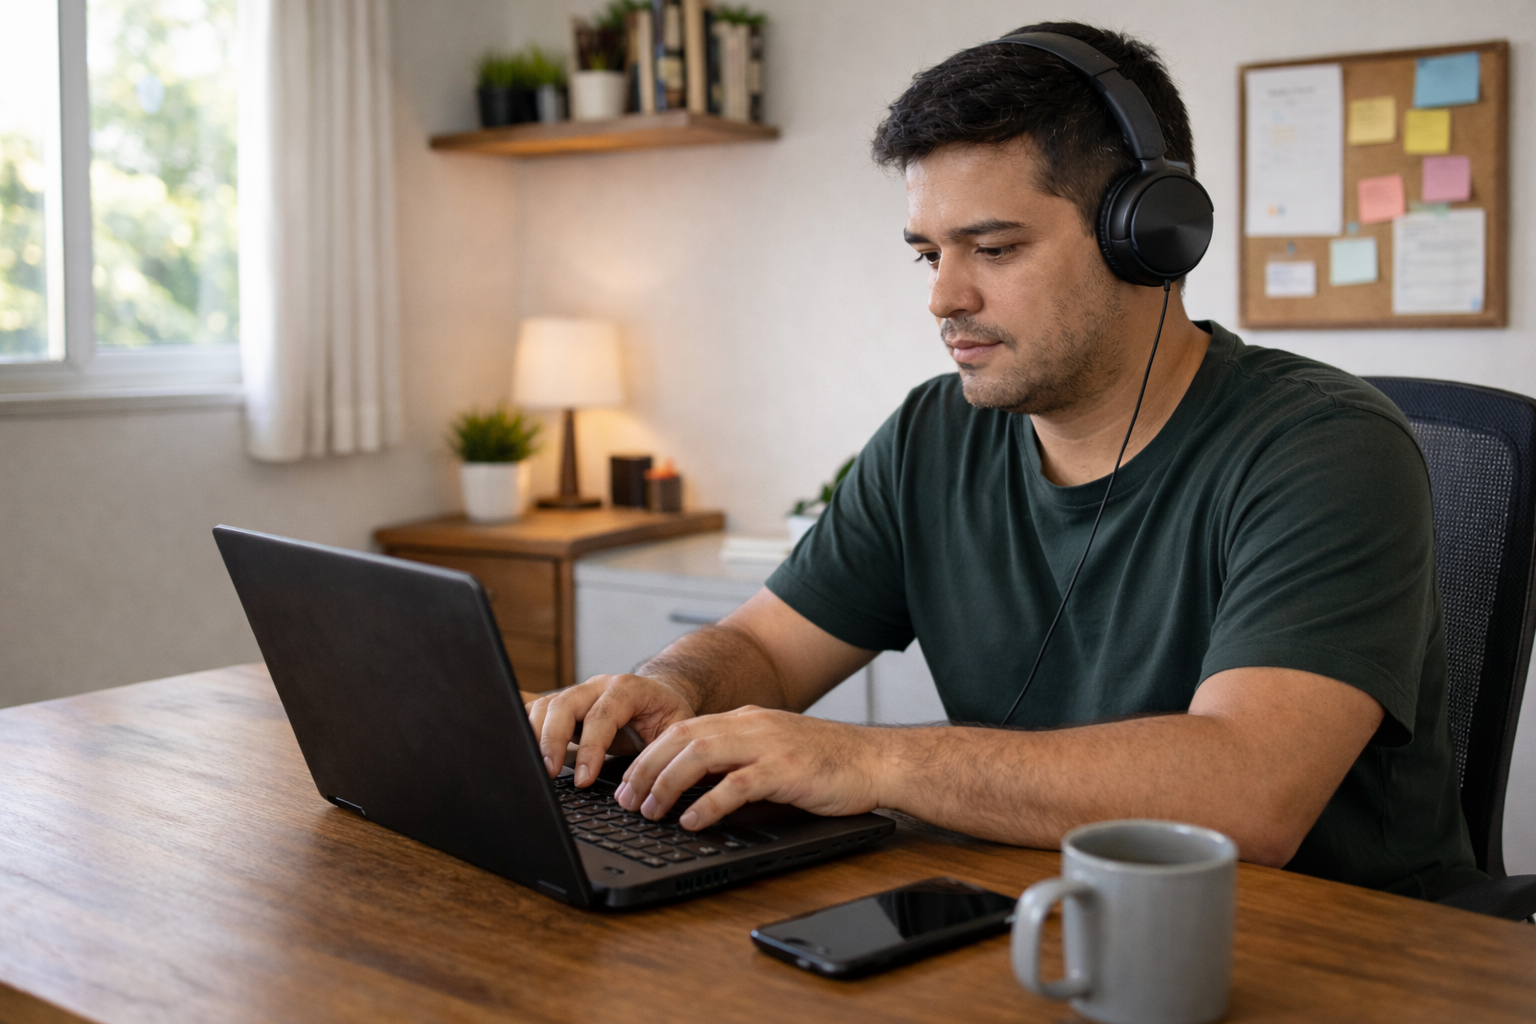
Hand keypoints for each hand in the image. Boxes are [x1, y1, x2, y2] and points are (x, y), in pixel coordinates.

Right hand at [526, 673, 695, 786]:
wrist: (660, 695)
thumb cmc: (667, 715)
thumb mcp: (675, 730)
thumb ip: (660, 751)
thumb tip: (638, 785)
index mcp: (628, 689)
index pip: (602, 715)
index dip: (590, 748)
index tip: (583, 779)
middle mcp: (598, 686)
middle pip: (564, 704)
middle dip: (552, 739)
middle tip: (548, 773)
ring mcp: (578, 693)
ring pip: (546, 705)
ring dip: (536, 735)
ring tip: (534, 767)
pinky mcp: (565, 705)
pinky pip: (538, 711)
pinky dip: (528, 729)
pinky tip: (525, 752)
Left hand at [614, 707, 885, 830]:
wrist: (876, 760)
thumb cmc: (827, 763)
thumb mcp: (773, 750)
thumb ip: (737, 759)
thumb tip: (692, 786)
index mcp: (744, 720)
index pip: (682, 730)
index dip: (648, 756)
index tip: (627, 783)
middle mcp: (750, 726)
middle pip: (681, 739)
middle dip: (646, 769)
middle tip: (626, 801)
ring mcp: (767, 745)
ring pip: (701, 755)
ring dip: (667, 784)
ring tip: (650, 811)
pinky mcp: (785, 770)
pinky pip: (737, 784)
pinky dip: (708, 802)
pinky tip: (691, 821)